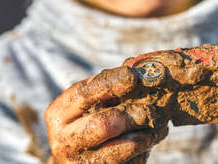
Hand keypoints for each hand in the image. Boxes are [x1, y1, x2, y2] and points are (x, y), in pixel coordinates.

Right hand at [45, 67, 167, 163]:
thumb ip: (109, 85)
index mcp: (59, 113)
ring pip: (120, 149)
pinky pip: (130, 163)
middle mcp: (64, 140)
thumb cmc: (87, 123)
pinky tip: (153, 137)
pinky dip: (145, 149)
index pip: (85, 93)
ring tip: (159, 124)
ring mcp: (79, 163)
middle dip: (131, 115)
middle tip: (151, 108)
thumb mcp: (91, 102)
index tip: (133, 76)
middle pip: (102, 125)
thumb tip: (135, 64)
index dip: (111, 83)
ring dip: (145, 135)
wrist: (78, 161)